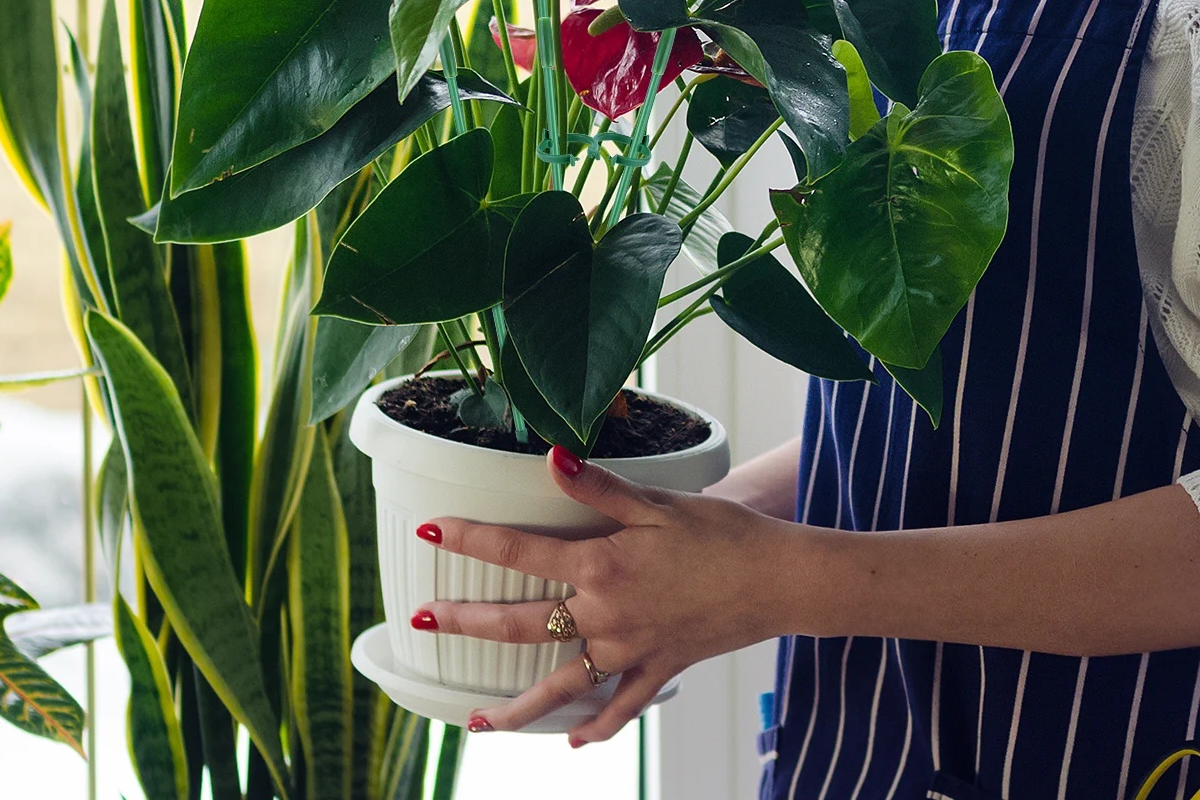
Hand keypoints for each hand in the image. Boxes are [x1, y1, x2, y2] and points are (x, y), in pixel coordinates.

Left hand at [412, 444, 796, 743]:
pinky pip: (617, 710)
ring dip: (514, 710)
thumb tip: (551, 456)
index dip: (470, 539)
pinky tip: (572, 742)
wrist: (779, 581)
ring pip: (559, 686)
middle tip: (421, 621)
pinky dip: (593, 729)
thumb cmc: (721, 533)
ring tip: (473, 724)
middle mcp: (604, 615)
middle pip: (521, 624)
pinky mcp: (657, 670)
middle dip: (466, 622)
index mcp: (601, 565)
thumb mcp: (659, 502)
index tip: (429, 531)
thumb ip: (601, 486)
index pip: (519, 551)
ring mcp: (629, 651)